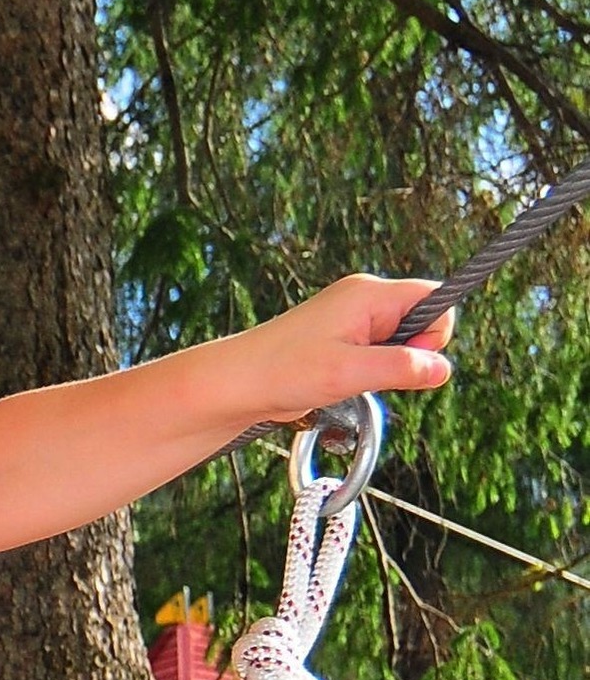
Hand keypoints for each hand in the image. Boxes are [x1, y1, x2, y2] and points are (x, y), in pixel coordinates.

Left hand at [252, 275, 454, 421]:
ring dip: (390, 366)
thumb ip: (401, 368)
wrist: (237, 384)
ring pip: (401, 341)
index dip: (435, 332)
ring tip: (351, 376)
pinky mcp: (343, 342)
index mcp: (369, 295)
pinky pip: (380, 354)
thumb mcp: (349, 372)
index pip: (435, 297)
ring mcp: (353, 321)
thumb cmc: (281, 370)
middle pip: (421, 319)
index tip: (408, 358)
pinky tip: (345, 381)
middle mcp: (364, 301)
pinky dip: (373, 372)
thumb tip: (442, 369)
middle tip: (371, 371)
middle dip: (412, 352)